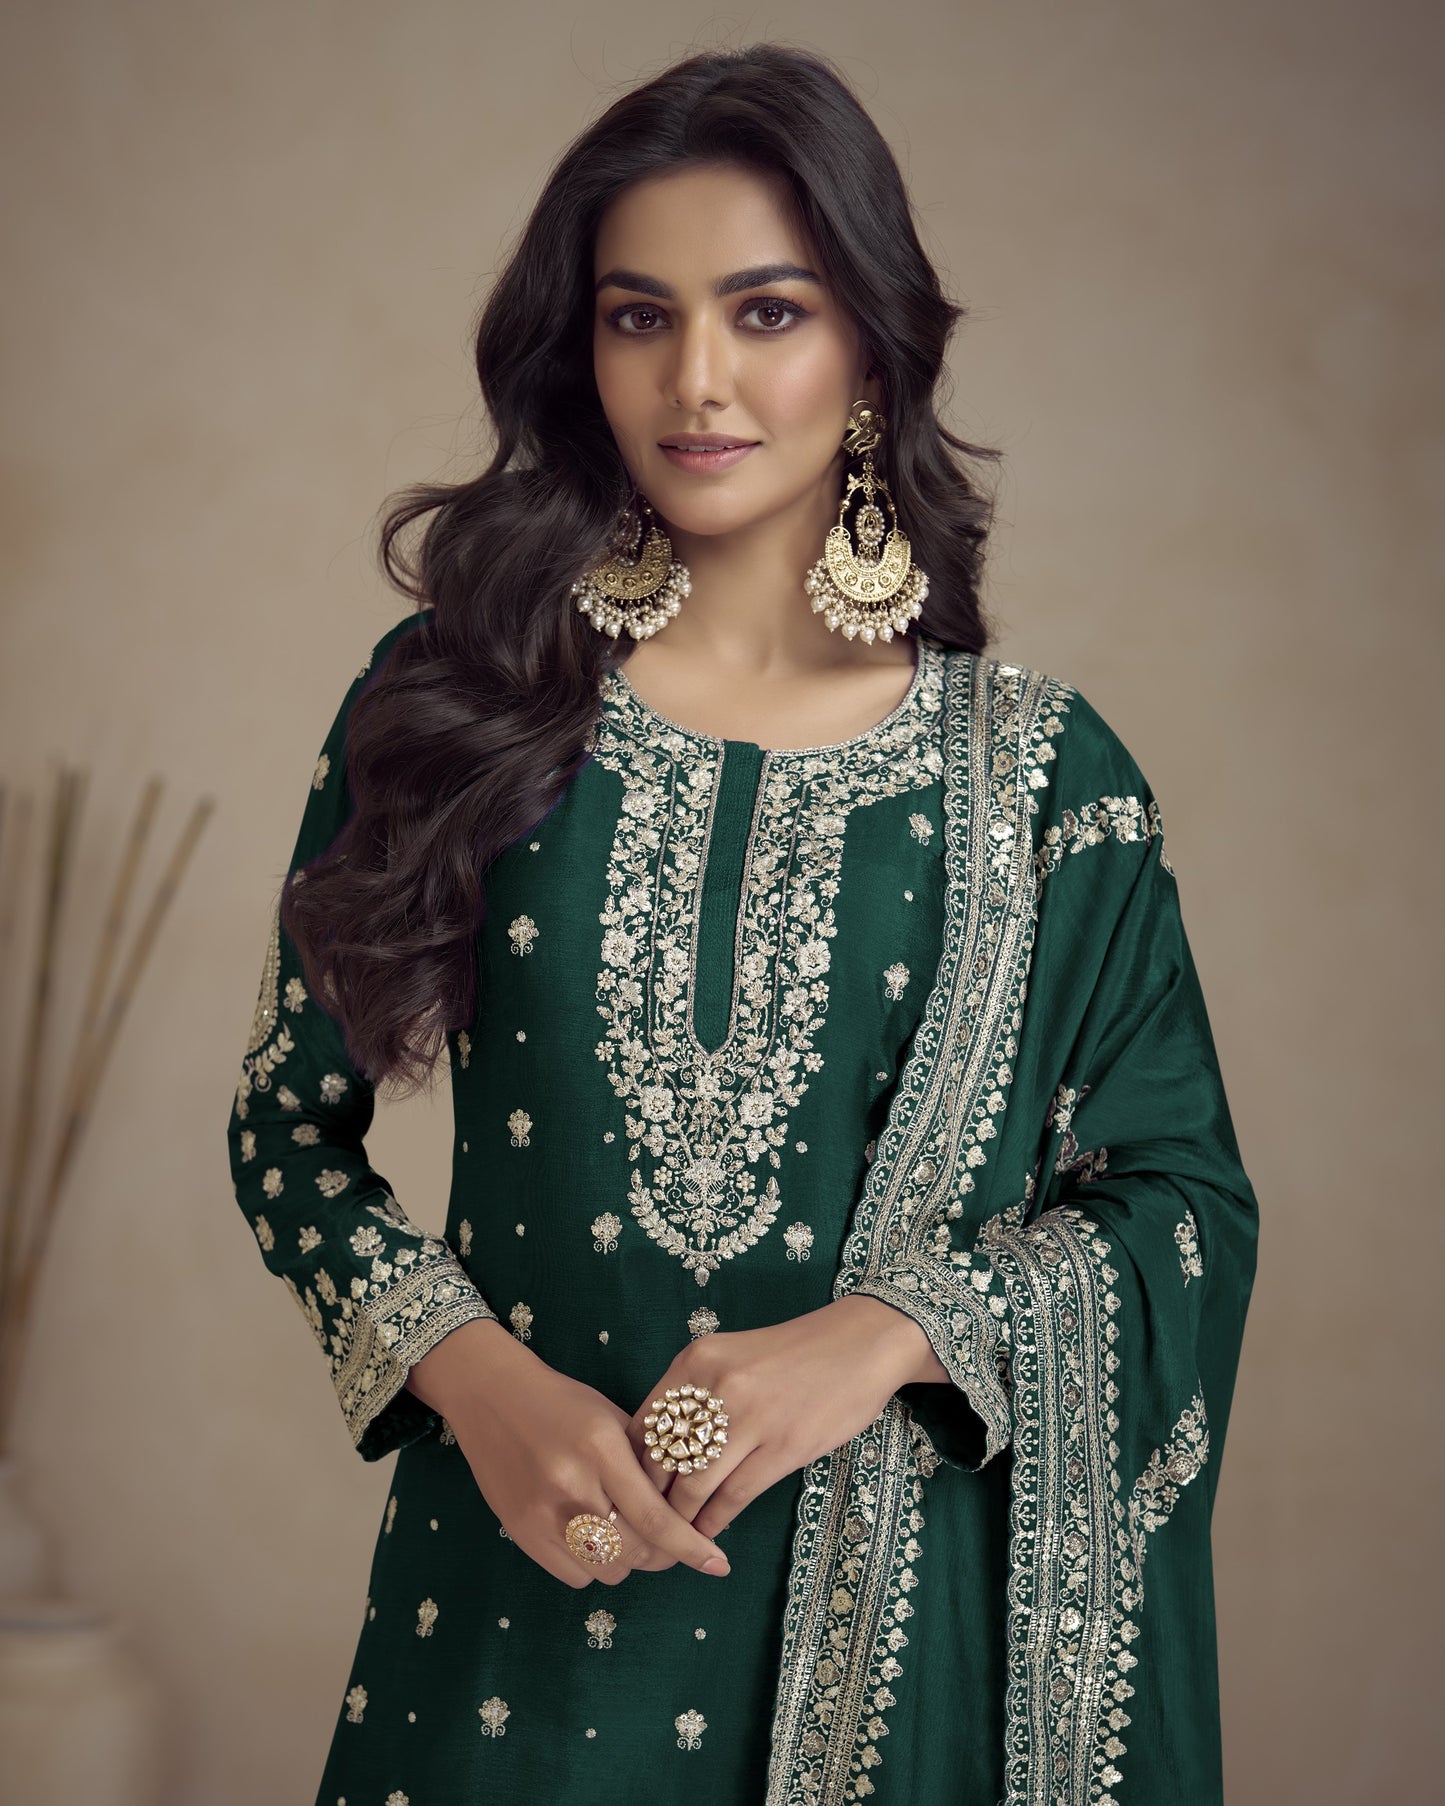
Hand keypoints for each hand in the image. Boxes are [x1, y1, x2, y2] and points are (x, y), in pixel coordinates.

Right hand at [406, 1317, 732, 1588]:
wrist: (490, 1395)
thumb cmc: (561, 1401)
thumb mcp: (611, 1418)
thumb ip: (645, 1462)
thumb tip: (688, 1507)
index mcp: (601, 1448)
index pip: (655, 1516)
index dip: (690, 1546)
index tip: (718, 1564)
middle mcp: (571, 1484)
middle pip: (636, 1551)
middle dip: (663, 1555)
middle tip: (671, 1542)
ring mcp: (542, 1513)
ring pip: (609, 1571)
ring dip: (629, 1561)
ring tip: (628, 1533)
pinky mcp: (521, 1532)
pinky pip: (575, 1576)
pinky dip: (594, 1566)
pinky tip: (594, 1537)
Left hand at [623, 1294, 938, 1546]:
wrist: (860, 1344)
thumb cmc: (792, 1355)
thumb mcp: (729, 1359)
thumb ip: (692, 1397)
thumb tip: (655, 1455)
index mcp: (695, 1362)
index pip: (642, 1428)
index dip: (628, 1471)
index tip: (626, 1499)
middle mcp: (715, 1386)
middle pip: (661, 1462)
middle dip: (646, 1505)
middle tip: (640, 1534)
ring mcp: (750, 1418)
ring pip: (692, 1487)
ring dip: (678, 1524)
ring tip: (671, 1545)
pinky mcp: (784, 1447)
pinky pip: (733, 1497)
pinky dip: (714, 1522)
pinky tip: (708, 1535)